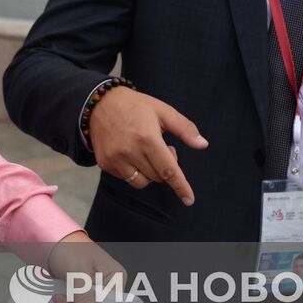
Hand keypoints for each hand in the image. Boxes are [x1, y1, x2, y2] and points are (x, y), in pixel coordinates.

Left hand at [46, 230, 124, 302]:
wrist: (49, 241)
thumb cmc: (68, 249)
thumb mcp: (77, 273)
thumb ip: (86, 298)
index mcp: (115, 279)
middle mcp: (107, 290)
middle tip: (64, 302)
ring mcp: (93, 295)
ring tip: (59, 297)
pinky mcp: (81, 299)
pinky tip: (58, 299)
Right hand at [87, 87, 205, 205]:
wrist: (99, 103)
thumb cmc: (135, 106)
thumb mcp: (162, 110)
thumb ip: (184, 128)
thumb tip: (203, 145)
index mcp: (147, 138)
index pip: (168, 170)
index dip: (180, 186)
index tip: (189, 200)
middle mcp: (130, 151)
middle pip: (157, 177)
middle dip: (165, 167)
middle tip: (162, 148)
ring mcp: (115, 159)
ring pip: (142, 182)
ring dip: (150, 172)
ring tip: (146, 152)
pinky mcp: (105, 163)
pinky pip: (126, 178)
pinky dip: (134, 171)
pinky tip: (131, 153)